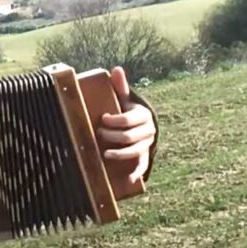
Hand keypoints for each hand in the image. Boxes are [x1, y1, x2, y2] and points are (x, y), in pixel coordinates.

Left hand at [98, 66, 156, 182]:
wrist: (142, 128)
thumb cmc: (128, 112)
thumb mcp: (125, 100)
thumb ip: (120, 87)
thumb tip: (115, 69)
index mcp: (143, 116)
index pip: (129, 119)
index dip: (115, 120)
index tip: (103, 118)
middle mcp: (147, 131)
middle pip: (129, 136)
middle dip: (112, 136)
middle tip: (98, 133)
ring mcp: (146, 145)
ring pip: (134, 151)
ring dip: (120, 154)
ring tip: (105, 153)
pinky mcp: (144, 157)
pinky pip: (142, 165)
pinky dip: (136, 172)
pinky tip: (129, 178)